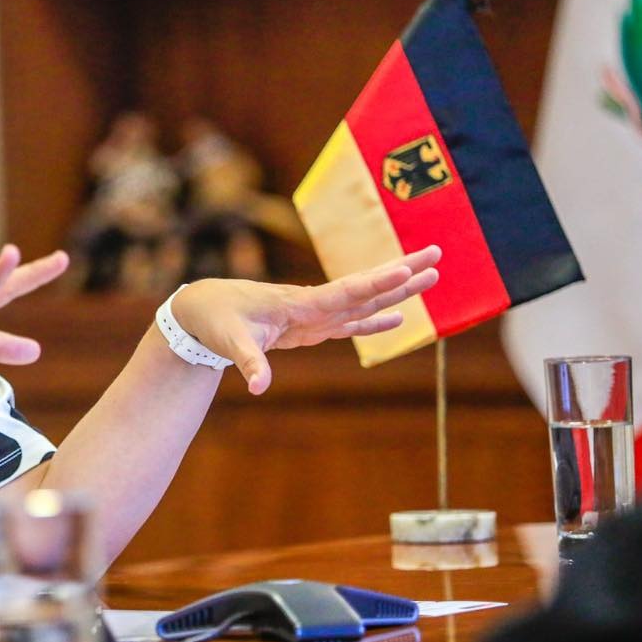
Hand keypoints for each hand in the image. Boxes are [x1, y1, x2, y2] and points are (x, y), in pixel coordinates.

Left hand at [170, 246, 440, 394]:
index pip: (346, 292)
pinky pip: (350, 322)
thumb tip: (259, 387)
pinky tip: (399, 318)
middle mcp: (314, 304)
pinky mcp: (311, 326)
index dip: (377, 284)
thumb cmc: (217, 322)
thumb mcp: (231, 343)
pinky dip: (375, 321)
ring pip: (365, 301)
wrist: (204, 309)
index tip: (406, 267)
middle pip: (367, 288)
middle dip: (402, 273)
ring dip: (397, 290)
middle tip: (437, 254)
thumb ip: (249, 363)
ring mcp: (315, 314)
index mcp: (300, 304)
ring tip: (432, 276)